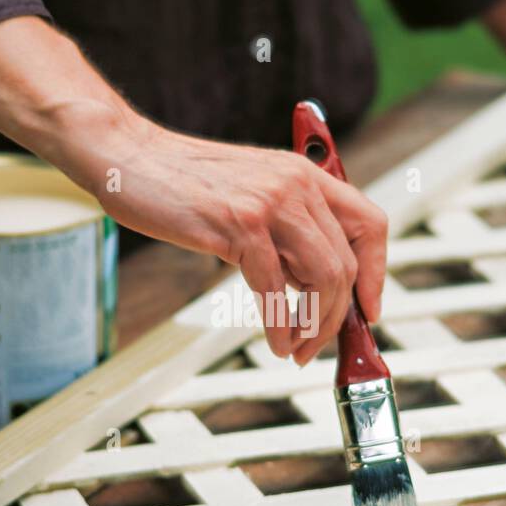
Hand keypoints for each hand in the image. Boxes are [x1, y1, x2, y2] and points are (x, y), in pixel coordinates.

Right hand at [67, 107, 387, 364]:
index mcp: (304, 175)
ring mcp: (270, 203)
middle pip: (347, 262)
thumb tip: (313, 287)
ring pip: (323, 277)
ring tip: (297, 349)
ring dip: (315, 326)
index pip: (370, 223)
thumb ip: (285, 233)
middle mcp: (296, 184)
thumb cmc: (183, 183)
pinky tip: (275, 341)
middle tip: (317, 345)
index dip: (376, 272)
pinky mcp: (239, 224)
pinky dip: (280, 325)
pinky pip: (275, 289)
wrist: (129, 156)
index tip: (368, 309)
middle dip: (338, 316)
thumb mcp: (251, 198)